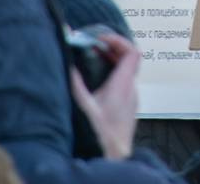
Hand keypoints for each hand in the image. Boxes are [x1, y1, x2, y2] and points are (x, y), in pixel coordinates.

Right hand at [69, 33, 141, 159]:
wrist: (112, 159)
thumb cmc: (100, 136)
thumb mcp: (82, 106)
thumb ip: (74, 82)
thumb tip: (66, 61)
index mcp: (123, 86)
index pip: (132, 52)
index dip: (118, 41)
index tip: (100, 40)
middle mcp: (131, 91)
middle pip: (129, 60)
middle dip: (111, 49)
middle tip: (92, 47)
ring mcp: (131, 101)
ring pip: (126, 73)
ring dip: (111, 63)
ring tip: (92, 61)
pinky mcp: (127, 109)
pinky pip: (123, 85)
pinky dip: (111, 76)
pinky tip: (95, 82)